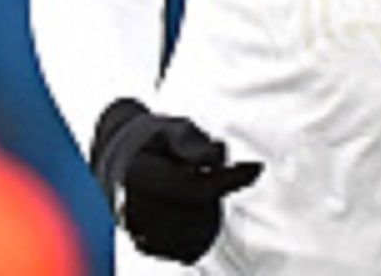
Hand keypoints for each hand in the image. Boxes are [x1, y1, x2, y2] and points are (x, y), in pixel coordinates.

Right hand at [90, 98, 262, 262]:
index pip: (194, 187)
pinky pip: (190, 250)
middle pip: (199, 212)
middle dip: (214, 191)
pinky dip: (201, 232)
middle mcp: (133, 210)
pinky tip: (195, 210)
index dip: (228, 179)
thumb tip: (215, 156)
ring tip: (196, 188)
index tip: (256, 168)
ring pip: (198, 233)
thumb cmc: (154, 144)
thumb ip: (193, 144)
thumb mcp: (173, 130)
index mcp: (137, 176)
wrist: (124, 165)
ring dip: (209, 212)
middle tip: (208, 171)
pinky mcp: (148, 248)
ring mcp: (139, 233)